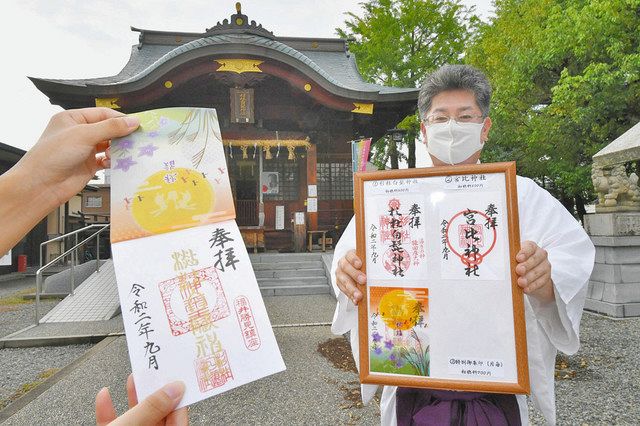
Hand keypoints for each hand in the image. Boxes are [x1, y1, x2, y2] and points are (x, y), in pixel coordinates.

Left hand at [18, 107, 138, 208]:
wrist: (41, 186)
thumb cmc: (51, 156)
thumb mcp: (83, 135)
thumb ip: (110, 127)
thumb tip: (132, 121)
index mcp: (73, 119)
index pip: (103, 114)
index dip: (120, 119)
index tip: (136, 124)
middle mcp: (79, 133)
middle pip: (108, 130)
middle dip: (120, 136)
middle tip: (134, 140)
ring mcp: (84, 150)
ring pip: (109, 146)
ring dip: (117, 150)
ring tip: (120, 154)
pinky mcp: (88, 165)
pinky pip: (107, 161)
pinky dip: (112, 162)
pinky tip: (112, 163)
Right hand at [95, 374, 187, 425]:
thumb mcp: (130, 425)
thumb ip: (151, 408)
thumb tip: (173, 389)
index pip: (178, 419)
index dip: (177, 398)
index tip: (175, 380)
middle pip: (157, 414)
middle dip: (153, 392)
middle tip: (154, 373)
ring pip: (137, 416)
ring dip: (133, 396)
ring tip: (133, 378)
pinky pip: (114, 423)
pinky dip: (109, 409)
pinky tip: (105, 395)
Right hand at [336, 249, 366, 304]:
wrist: (353, 269)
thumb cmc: (362, 265)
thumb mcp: (365, 261)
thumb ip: (370, 263)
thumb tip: (385, 266)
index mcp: (349, 256)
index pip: (350, 255)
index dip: (354, 259)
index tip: (360, 264)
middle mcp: (343, 264)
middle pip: (346, 267)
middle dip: (355, 274)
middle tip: (363, 280)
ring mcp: (340, 274)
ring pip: (344, 280)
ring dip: (352, 289)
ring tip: (359, 295)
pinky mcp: (340, 284)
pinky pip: (344, 290)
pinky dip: (350, 296)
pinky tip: (356, 300)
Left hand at [515, 241, 554, 302]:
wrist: (529, 275)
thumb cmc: (517, 263)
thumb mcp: (513, 258)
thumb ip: (510, 258)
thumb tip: (500, 261)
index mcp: (531, 247)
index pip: (530, 247)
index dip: (524, 252)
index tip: (518, 258)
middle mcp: (540, 254)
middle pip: (535, 259)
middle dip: (526, 265)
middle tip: (519, 270)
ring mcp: (545, 265)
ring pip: (538, 271)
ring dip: (529, 277)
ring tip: (521, 282)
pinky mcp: (546, 277)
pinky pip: (541, 282)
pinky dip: (533, 286)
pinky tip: (526, 289)